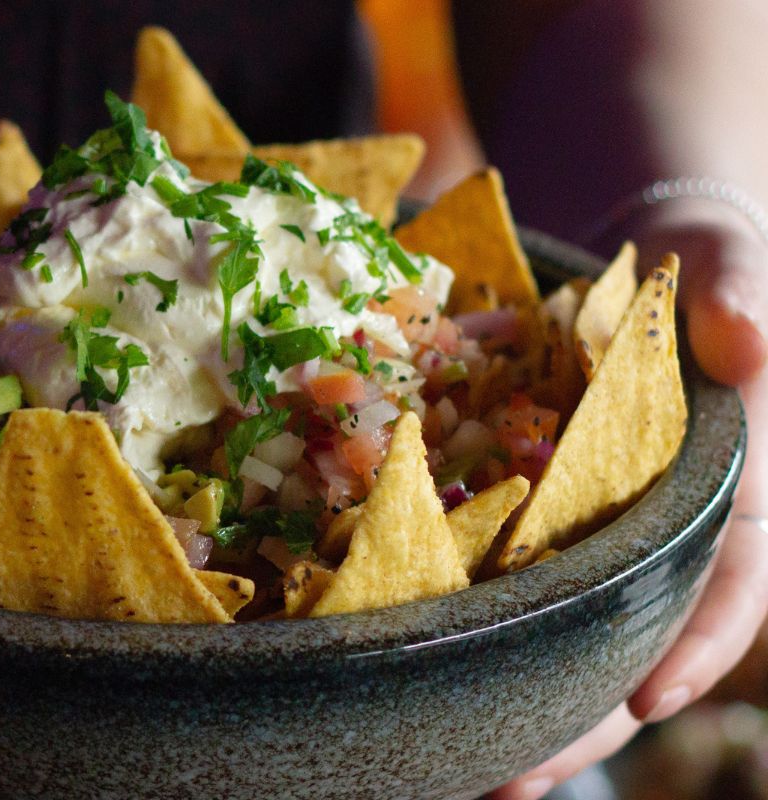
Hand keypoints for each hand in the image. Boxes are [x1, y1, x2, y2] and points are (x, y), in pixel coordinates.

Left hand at [491, 205, 767, 798]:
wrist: (639, 273)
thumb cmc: (699, 271)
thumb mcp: (725, 265)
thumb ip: (736, 296)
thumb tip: (748, 342)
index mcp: (729, 492)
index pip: (732, 583)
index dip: (697, 646)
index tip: (645, 703)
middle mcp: (665, 531)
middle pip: (635, 642)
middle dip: (583, 719)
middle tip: (512, 778)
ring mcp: (601, 534)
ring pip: (572, 637)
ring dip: (523, 708)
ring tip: (463, 773)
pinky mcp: (542, 523)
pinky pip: (514, 587)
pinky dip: (481, 637)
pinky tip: (422, 683)